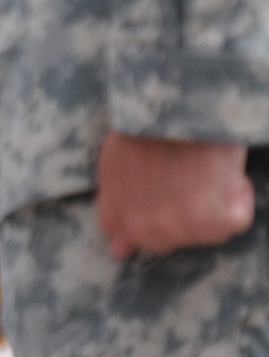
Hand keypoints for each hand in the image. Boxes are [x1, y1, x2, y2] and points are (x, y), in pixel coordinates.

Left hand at [97, 133, 254, 259]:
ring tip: (204, 165)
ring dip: (214, 201)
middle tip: (187, 175)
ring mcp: (178, 228)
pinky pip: (238, 219)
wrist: (173, 104)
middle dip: (181, 213)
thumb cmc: (146, 124)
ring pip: (208, 230)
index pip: (129, 237)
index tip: (163, 205)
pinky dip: (241, 194)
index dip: (149, 219)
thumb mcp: (115, 162)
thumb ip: (115, 206)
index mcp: (117, 214)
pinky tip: (227, 170)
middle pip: (169, 239)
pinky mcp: (211, 221)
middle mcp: (144, 230)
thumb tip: (119, 252)